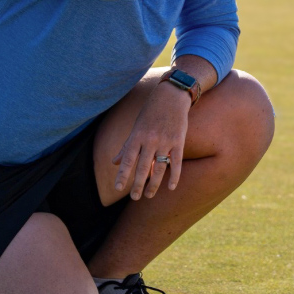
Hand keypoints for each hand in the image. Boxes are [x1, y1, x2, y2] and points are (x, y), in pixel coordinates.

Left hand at [112, 80, 190, 199]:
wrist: (172, 96)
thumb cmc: (151, 112)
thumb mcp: (136, 127)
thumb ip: (127, 146)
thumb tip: (114, 162)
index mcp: (137, 136)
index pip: (128, 160)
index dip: (122, 174)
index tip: (118, 188)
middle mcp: (150, 140)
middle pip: (143, 167)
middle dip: (138, 184)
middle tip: (134, 197)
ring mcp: (165, 141)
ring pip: (159, 167)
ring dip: (154, 184)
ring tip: (148, 195)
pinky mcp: (178, 141)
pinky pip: (176, 162)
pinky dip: (174, 176)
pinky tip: (171, 187)